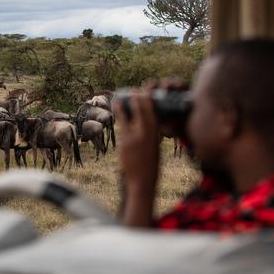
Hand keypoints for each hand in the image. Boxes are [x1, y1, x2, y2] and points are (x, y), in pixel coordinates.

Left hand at [113, 89, 160, 227]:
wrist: (141, 182)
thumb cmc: (151, 165)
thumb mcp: (156, 148)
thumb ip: (152, 135)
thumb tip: (149, 123)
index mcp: (154, 136)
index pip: (151, 114)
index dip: (146, 101)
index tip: (143, 93)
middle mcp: (143, 136)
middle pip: (139, 112)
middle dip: (135, 100)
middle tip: (132, 91)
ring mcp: (131, 140)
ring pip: (124, 119)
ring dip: (121, 108)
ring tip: (117, 100)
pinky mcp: (122, 145)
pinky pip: (120, 128)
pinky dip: (119, 120)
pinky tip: (116, 114)